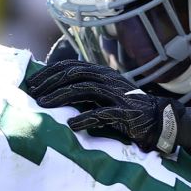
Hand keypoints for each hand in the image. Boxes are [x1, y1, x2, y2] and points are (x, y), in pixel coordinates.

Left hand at [27, 59, 182, 153]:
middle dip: (50, 82)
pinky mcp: (124, 113)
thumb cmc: (126, 108)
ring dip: (60, 97)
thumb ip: (85, 89)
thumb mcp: (105, 93)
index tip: (33, 82)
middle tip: (33, 93)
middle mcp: (108, 79)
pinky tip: (71, 125)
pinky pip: (102, 113)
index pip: (71, 66)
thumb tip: (55, 90)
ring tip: (44, 105)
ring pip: (84, 90)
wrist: (158, 119)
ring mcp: (116, 95)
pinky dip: (84, 118)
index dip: (50, 72)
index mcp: (102, 73)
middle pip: (74, 74)